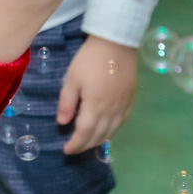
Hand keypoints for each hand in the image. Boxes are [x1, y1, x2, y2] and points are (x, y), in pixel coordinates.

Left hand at [59, 36, 138, 153]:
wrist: (116, 43)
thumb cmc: (90, 59)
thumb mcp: (72, 79)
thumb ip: (67, 102)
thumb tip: (62, 123)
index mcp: (95, 106)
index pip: (84, 133)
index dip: (75, 144)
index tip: (66, 150)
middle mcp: (111, 111)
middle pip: (99, 135)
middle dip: (86, 145)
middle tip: (75, 148)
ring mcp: (123, 105)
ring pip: (112, 131)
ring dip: (99, 140)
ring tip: (88, 142)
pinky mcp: (130, 99)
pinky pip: (122, 121)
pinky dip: (113, 129)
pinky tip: (107, 129)